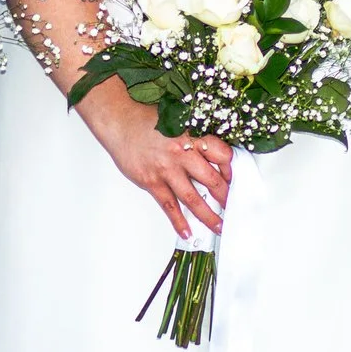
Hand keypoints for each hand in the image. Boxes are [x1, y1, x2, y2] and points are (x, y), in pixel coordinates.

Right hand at [78, 87, 231, 239]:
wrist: (119, 121)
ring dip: (208, 215)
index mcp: (192, 135)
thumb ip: (194, 136)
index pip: (222, 154)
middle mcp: (182, 153)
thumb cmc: (146, 119)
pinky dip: (179, 222)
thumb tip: (211, 155)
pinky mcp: (151, 182)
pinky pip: (169, 206)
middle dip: (224, 196)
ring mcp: (166, 170)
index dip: (229, 168)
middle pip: (211, 180)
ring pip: (193, 198)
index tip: (231, 177)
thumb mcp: (177, 120)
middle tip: (231, 205)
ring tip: (218, 226)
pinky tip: (187, 232)